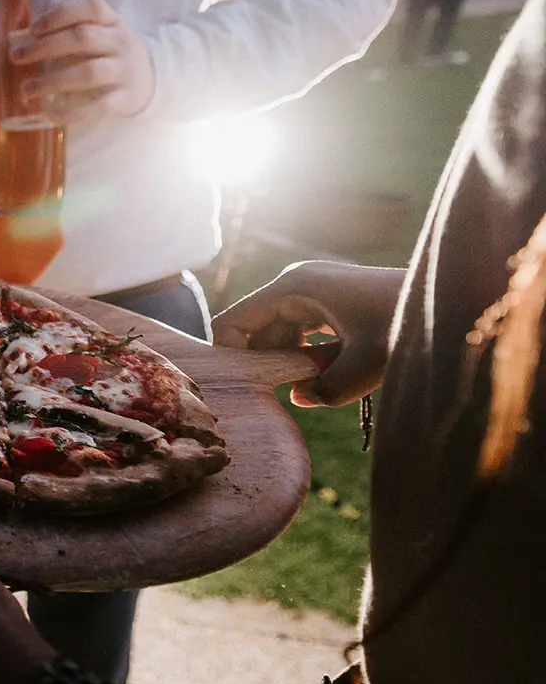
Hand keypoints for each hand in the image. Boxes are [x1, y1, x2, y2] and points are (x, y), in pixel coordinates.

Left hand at [10, 0, 153, 123]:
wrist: (151, 78)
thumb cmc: (110, 52)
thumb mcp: (100, 33)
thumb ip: (68, 31)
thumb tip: (20, 41)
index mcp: (112, 21)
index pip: (91, 7)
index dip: (60, 14)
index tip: (34, 28)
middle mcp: (120, 42)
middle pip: (83, 38)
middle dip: (45, 47)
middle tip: (17, 56)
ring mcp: (123, 71)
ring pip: (88, 73)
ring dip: (53, 81)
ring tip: (26, 89)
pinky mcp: (123, 99)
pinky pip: (97, 107)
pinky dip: (72, 112)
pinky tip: (49, 114)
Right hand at [212, 261, 406, 406]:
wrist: (454, 299)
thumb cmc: (408, 324)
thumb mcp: (364, 367)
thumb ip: (324, 389)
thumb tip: (298, 396)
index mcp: (293, 287)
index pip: (234, 322)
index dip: (229, 357)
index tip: (240, 391)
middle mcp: (297, 285)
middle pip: (256, 331)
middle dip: (263, 364)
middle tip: (277, 398)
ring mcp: (315, 293)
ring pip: (279, 336)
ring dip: (289, 364)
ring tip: (311, 385)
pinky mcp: (331, 305)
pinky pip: (302, 335)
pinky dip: (308, 358)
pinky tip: (327, 375)